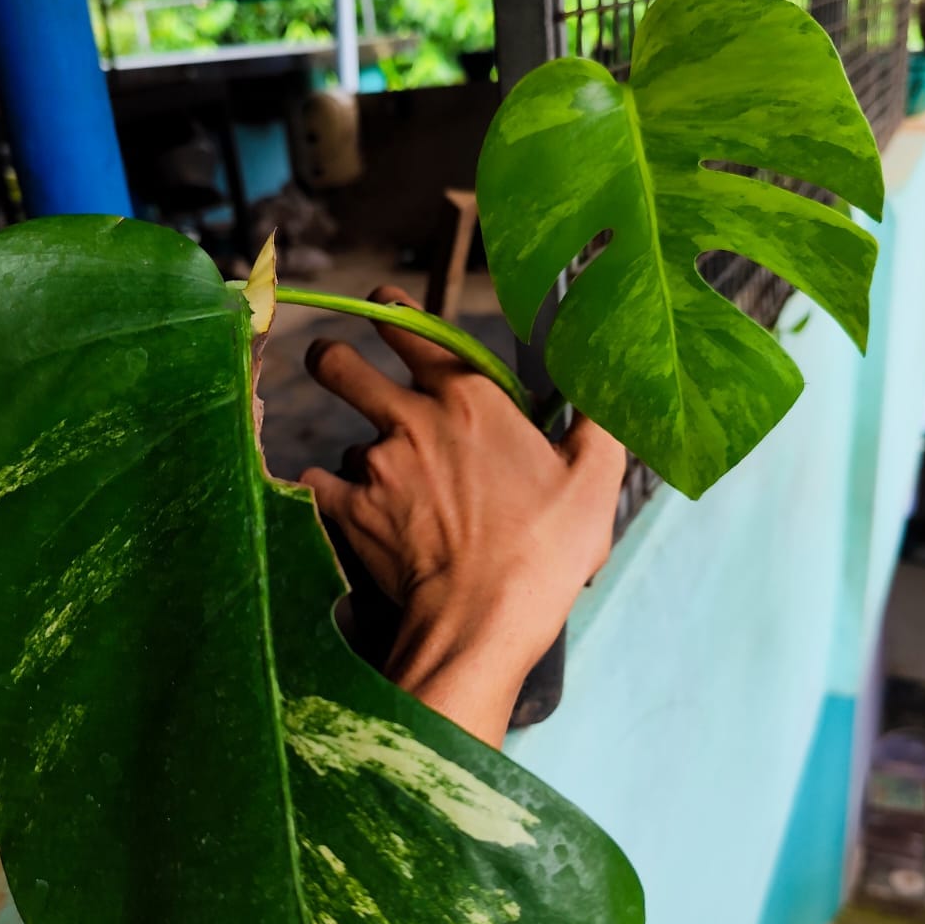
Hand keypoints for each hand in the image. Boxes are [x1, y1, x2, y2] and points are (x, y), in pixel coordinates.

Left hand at [300, 287, 626, 745]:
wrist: (485, 618)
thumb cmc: (546, 549)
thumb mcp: (594, 476)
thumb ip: (597, 418)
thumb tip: (607, 379)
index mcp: (470, 398)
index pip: (412, 330)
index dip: (391, 311)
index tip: (382, 305)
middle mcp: (411, 420)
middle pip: (341, 367)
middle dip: (330, 360)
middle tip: (329, 362)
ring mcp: (375, 466)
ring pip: (344, 440)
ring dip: (358, 454)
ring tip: (382, 483)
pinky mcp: (348, 511)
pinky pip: (317, 486)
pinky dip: (326, 494)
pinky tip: (343, 506)